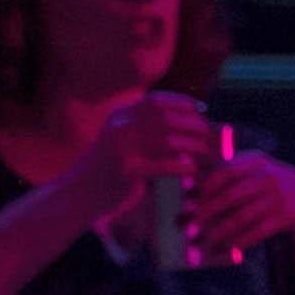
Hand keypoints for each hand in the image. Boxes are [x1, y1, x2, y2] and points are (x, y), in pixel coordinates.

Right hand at [44, 94, 221, 234]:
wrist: (80, 193)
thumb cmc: (111, 168)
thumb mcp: (126, 141)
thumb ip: (150, 130)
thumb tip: (193, 123)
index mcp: (120, 116)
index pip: (156, 101)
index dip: (183, 103)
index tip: (202, 111)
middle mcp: (119, 127)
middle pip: (168, 119)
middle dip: (196, 127)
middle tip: (214, 138)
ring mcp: (121, 148)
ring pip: (169, 141)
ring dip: (196, 148)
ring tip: (211, 157)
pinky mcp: (125, 170)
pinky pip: (163, 165)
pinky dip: (184, 166)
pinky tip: (195, 170)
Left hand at [183, 148, 294, 263]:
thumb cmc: (267, 188)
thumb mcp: (253, 172)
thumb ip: (226, 174)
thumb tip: (186, 193)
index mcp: (256, 160)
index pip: (223, 172)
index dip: (202, 187)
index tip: (185, 201)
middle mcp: (270, 176)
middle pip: (230, 196)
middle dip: (204, 213)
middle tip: (184, 227)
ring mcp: (281, 196)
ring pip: (242, 217)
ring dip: (218, 232)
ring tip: (199, 243)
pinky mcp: (289, 215)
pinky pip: (258, 231)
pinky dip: (240, 241)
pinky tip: (225, 248)